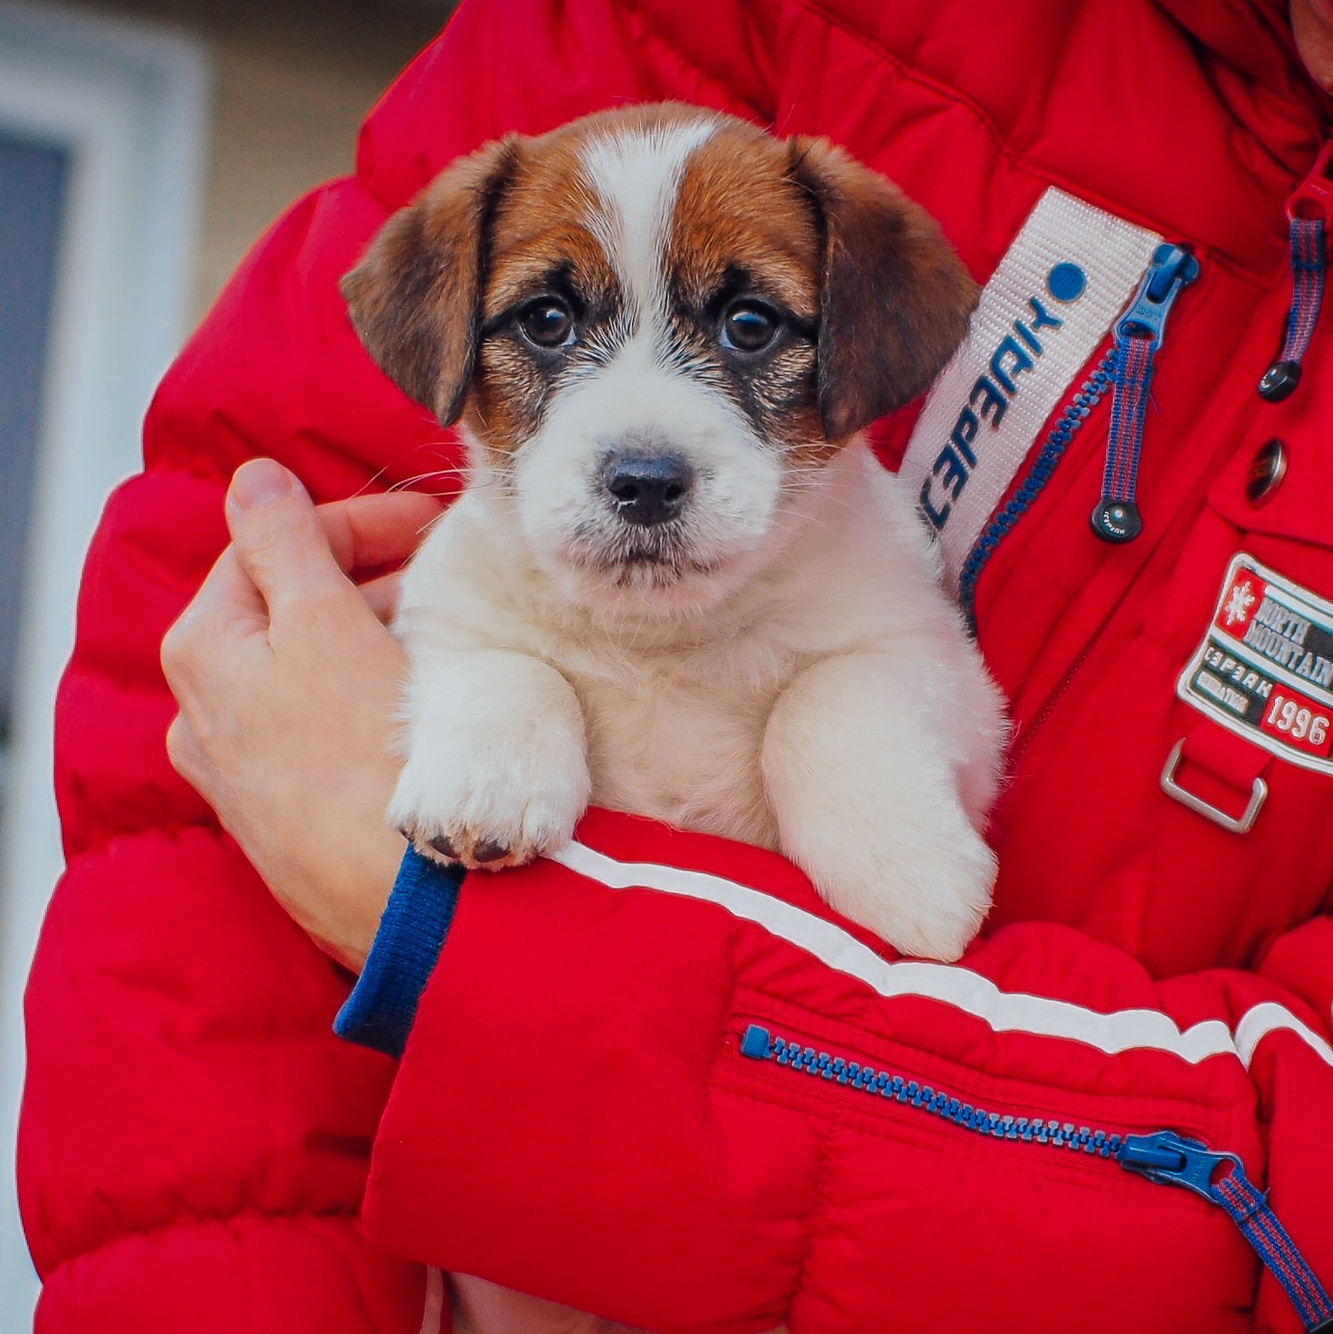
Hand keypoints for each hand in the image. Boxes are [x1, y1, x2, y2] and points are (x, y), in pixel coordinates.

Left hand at [162, 458, 442, 969]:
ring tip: (439, 636)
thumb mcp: (321, 624)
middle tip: (444, 577)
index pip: (270, 546)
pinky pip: (321, 723)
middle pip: (286, 607)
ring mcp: (244, 769)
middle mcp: (204, 711)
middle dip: (365, 578)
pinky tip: (413, 702)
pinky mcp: (288, 813)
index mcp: (203, 650)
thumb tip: (253, 478)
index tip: (429, 524)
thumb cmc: (367, 755)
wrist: (408, 898)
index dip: (354, 523)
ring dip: (368, 634)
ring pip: (307, 667)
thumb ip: (284, 540)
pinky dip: (364, 692)